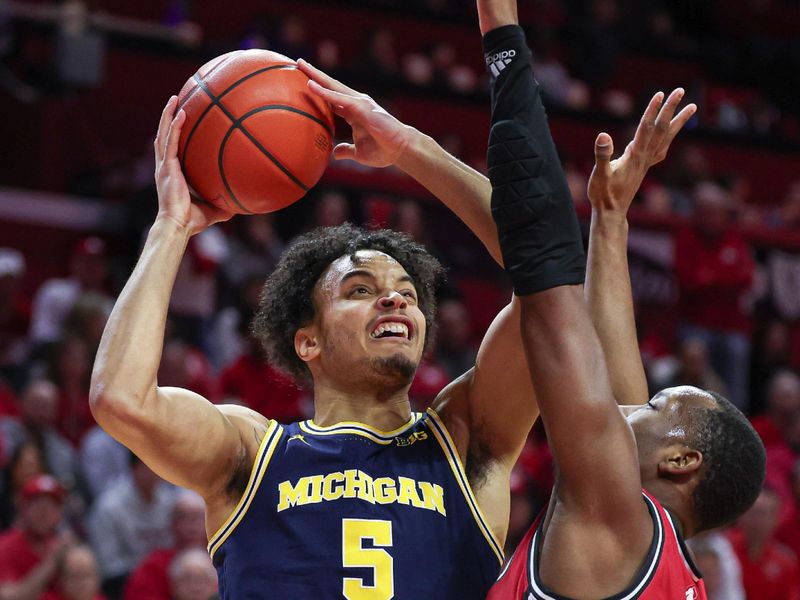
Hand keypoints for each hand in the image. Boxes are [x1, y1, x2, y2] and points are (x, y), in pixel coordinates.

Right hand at [154, 96, 231, 234]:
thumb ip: (224, 204)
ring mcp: (164, 166)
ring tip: (175, 98)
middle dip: (168, 117)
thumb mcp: (213, 209)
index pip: (171, 148)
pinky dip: (175, 127)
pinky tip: (182, 113)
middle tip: (176, 101)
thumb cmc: (193, 221)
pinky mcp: (167, 168)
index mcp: (173, 173)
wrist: (178, 226)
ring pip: (164, 133)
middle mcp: (166, 166)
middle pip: (164, 135)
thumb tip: (242, 205)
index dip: (173, 134)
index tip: (180, 120)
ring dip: (168, 115)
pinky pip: (171, 142)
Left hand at [297, 59, 414, 167]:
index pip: (332, 97)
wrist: (401, 150)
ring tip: (301, 65)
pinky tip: (312, 86)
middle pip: (331, 85)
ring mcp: (359, 103)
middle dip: (314, 74)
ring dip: (317, 76)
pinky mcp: (362, 108)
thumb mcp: (359, 152)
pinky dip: (325, 92)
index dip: (318, 89)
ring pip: (334, 86)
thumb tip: (335, 153)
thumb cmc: (383, 150)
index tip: (303, 82)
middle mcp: (355, 103)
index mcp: (353, 112)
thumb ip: (347, 150)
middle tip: (298, 62)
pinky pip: (340, 99)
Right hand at [588, 89, 696, 215]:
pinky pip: (662, 148)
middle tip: (680, 90)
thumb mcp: (599, 174)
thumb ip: (602, 155)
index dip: (653, 111)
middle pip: (661, 129)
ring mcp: (647, 162)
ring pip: (667, 137)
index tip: (660, 94)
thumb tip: (602, 135)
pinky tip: (672, 133)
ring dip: (679, 121)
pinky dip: (670, 137)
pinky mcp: (644, 167)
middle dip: (671, 109)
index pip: (646, 128)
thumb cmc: (603, 194)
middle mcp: (645, 157)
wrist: (612, 212)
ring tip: (692, 107)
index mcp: (634, 156)